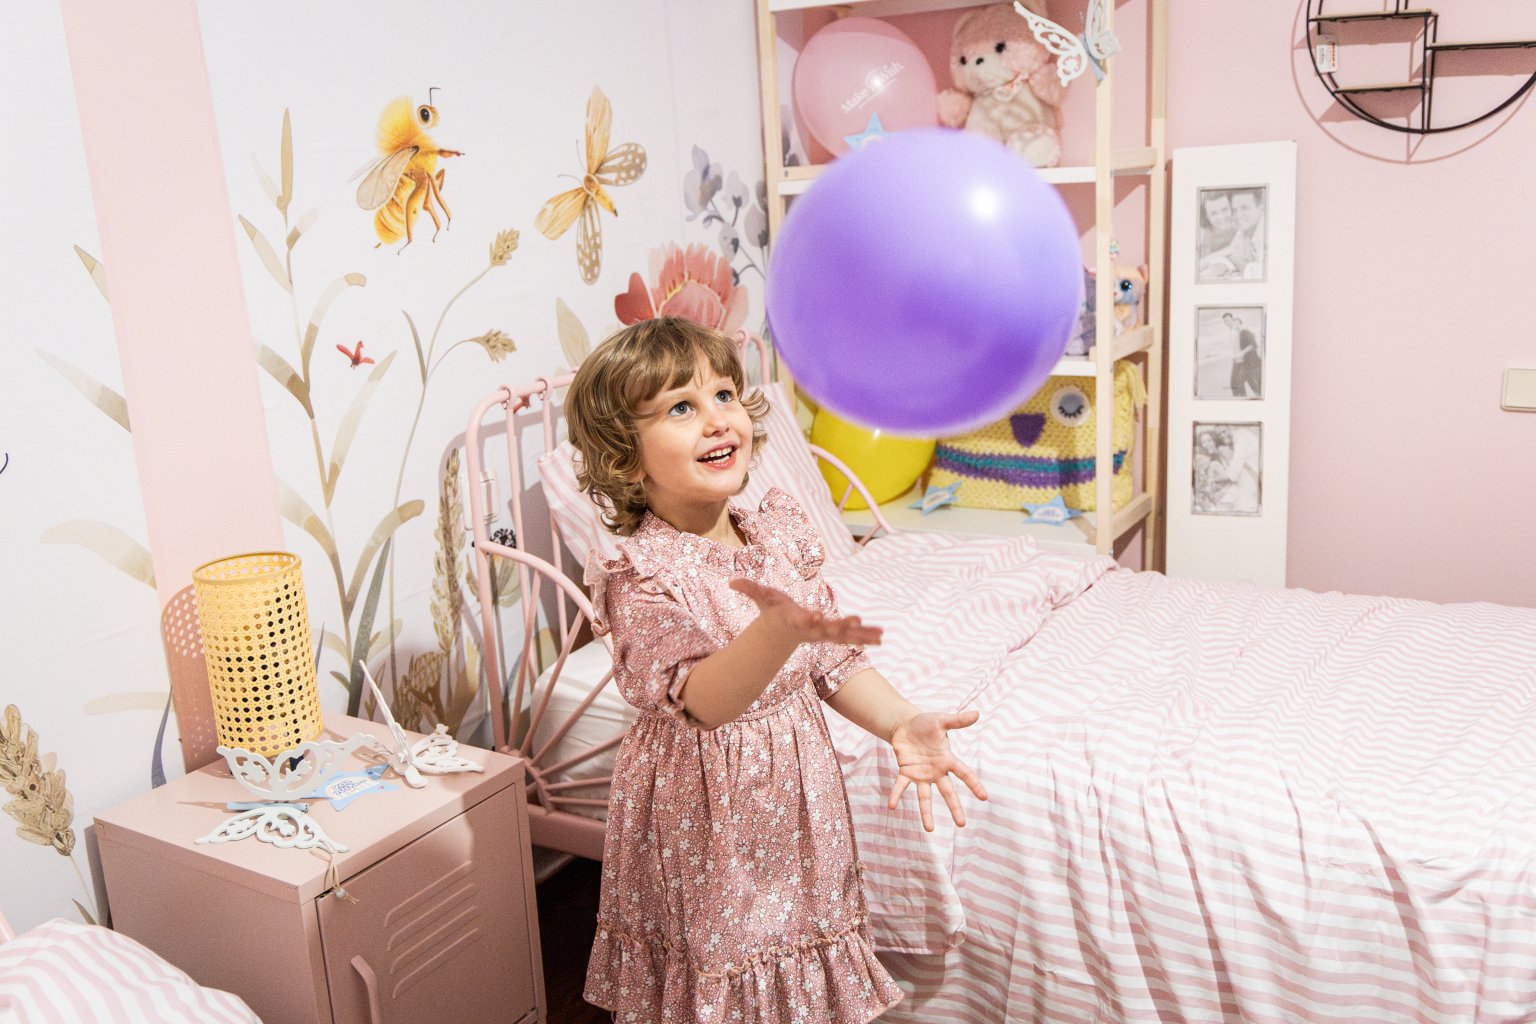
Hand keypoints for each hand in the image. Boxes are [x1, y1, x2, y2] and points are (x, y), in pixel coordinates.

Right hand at [728, 578, 882, 646]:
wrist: (781, 631)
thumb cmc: (774, 610)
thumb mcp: (762, 597)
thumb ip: (749, 589)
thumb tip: (731, 582)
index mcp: (797, 620)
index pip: (803, 619)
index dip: (810, 618)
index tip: (817, 616)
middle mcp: (813, 629)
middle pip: (829, 629)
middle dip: (842, 626)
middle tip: (855, 621)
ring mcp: (825, 634)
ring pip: (845, 636)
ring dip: (861, 635)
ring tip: (880, 635)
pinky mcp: (834, 634)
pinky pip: (852, 637)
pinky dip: (866, 636)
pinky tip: (882, 637)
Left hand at [887, 710, 987, 831]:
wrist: (906, 726)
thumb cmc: (926, 724)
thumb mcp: (941, 720)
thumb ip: (957, 720)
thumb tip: (977, 713)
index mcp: (948, 759)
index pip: (964, 773)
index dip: (974, 784)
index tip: (984, 797)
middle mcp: (937, 771)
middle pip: (947, 792)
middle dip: (954, 807)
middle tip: (962, 824)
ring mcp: (922, 774)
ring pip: (925, 796)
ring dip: (926, 812)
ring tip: (929, 829)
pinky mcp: (906, 773)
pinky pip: (901, 786)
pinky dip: (897, 795)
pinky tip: (892, 806)